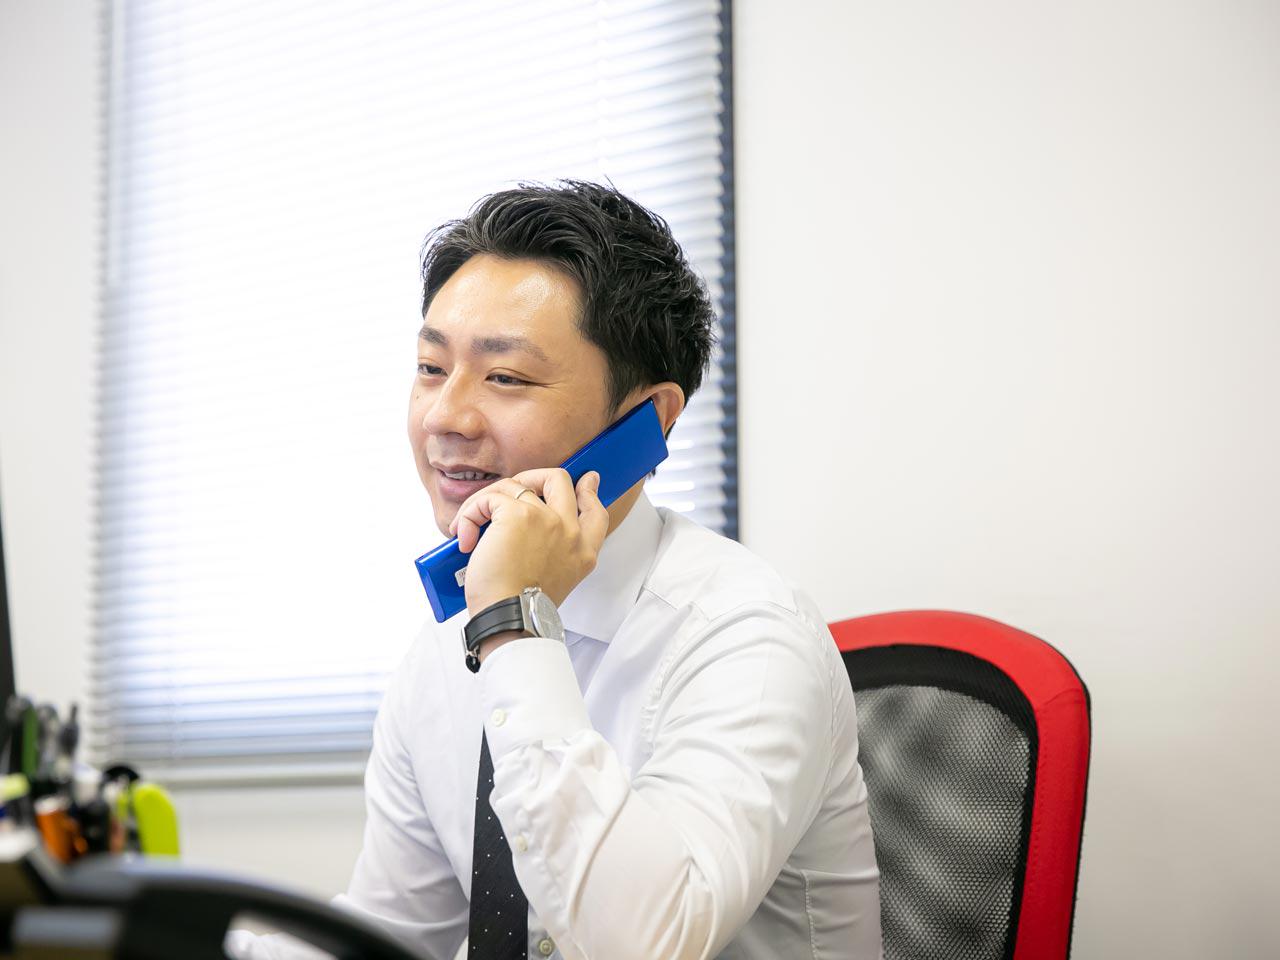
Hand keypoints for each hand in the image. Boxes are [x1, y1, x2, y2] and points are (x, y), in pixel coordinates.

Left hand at [449, 468, 608, 615]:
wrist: (510, 617)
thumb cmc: (521, 607)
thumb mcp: (554, 581)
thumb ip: (553, 554)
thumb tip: (532, 535)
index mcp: (582, 551)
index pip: (596, 511)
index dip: (589, 492)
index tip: (586, 481)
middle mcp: (569, 531)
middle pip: (559, 479)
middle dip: (531, 476)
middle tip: (507, 491)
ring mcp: (546, 519)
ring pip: (514, 485)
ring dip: (485, 502)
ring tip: (469, 526)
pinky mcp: (516, 515)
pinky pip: (488, 499)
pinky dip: (470, 514)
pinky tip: (464, 537)